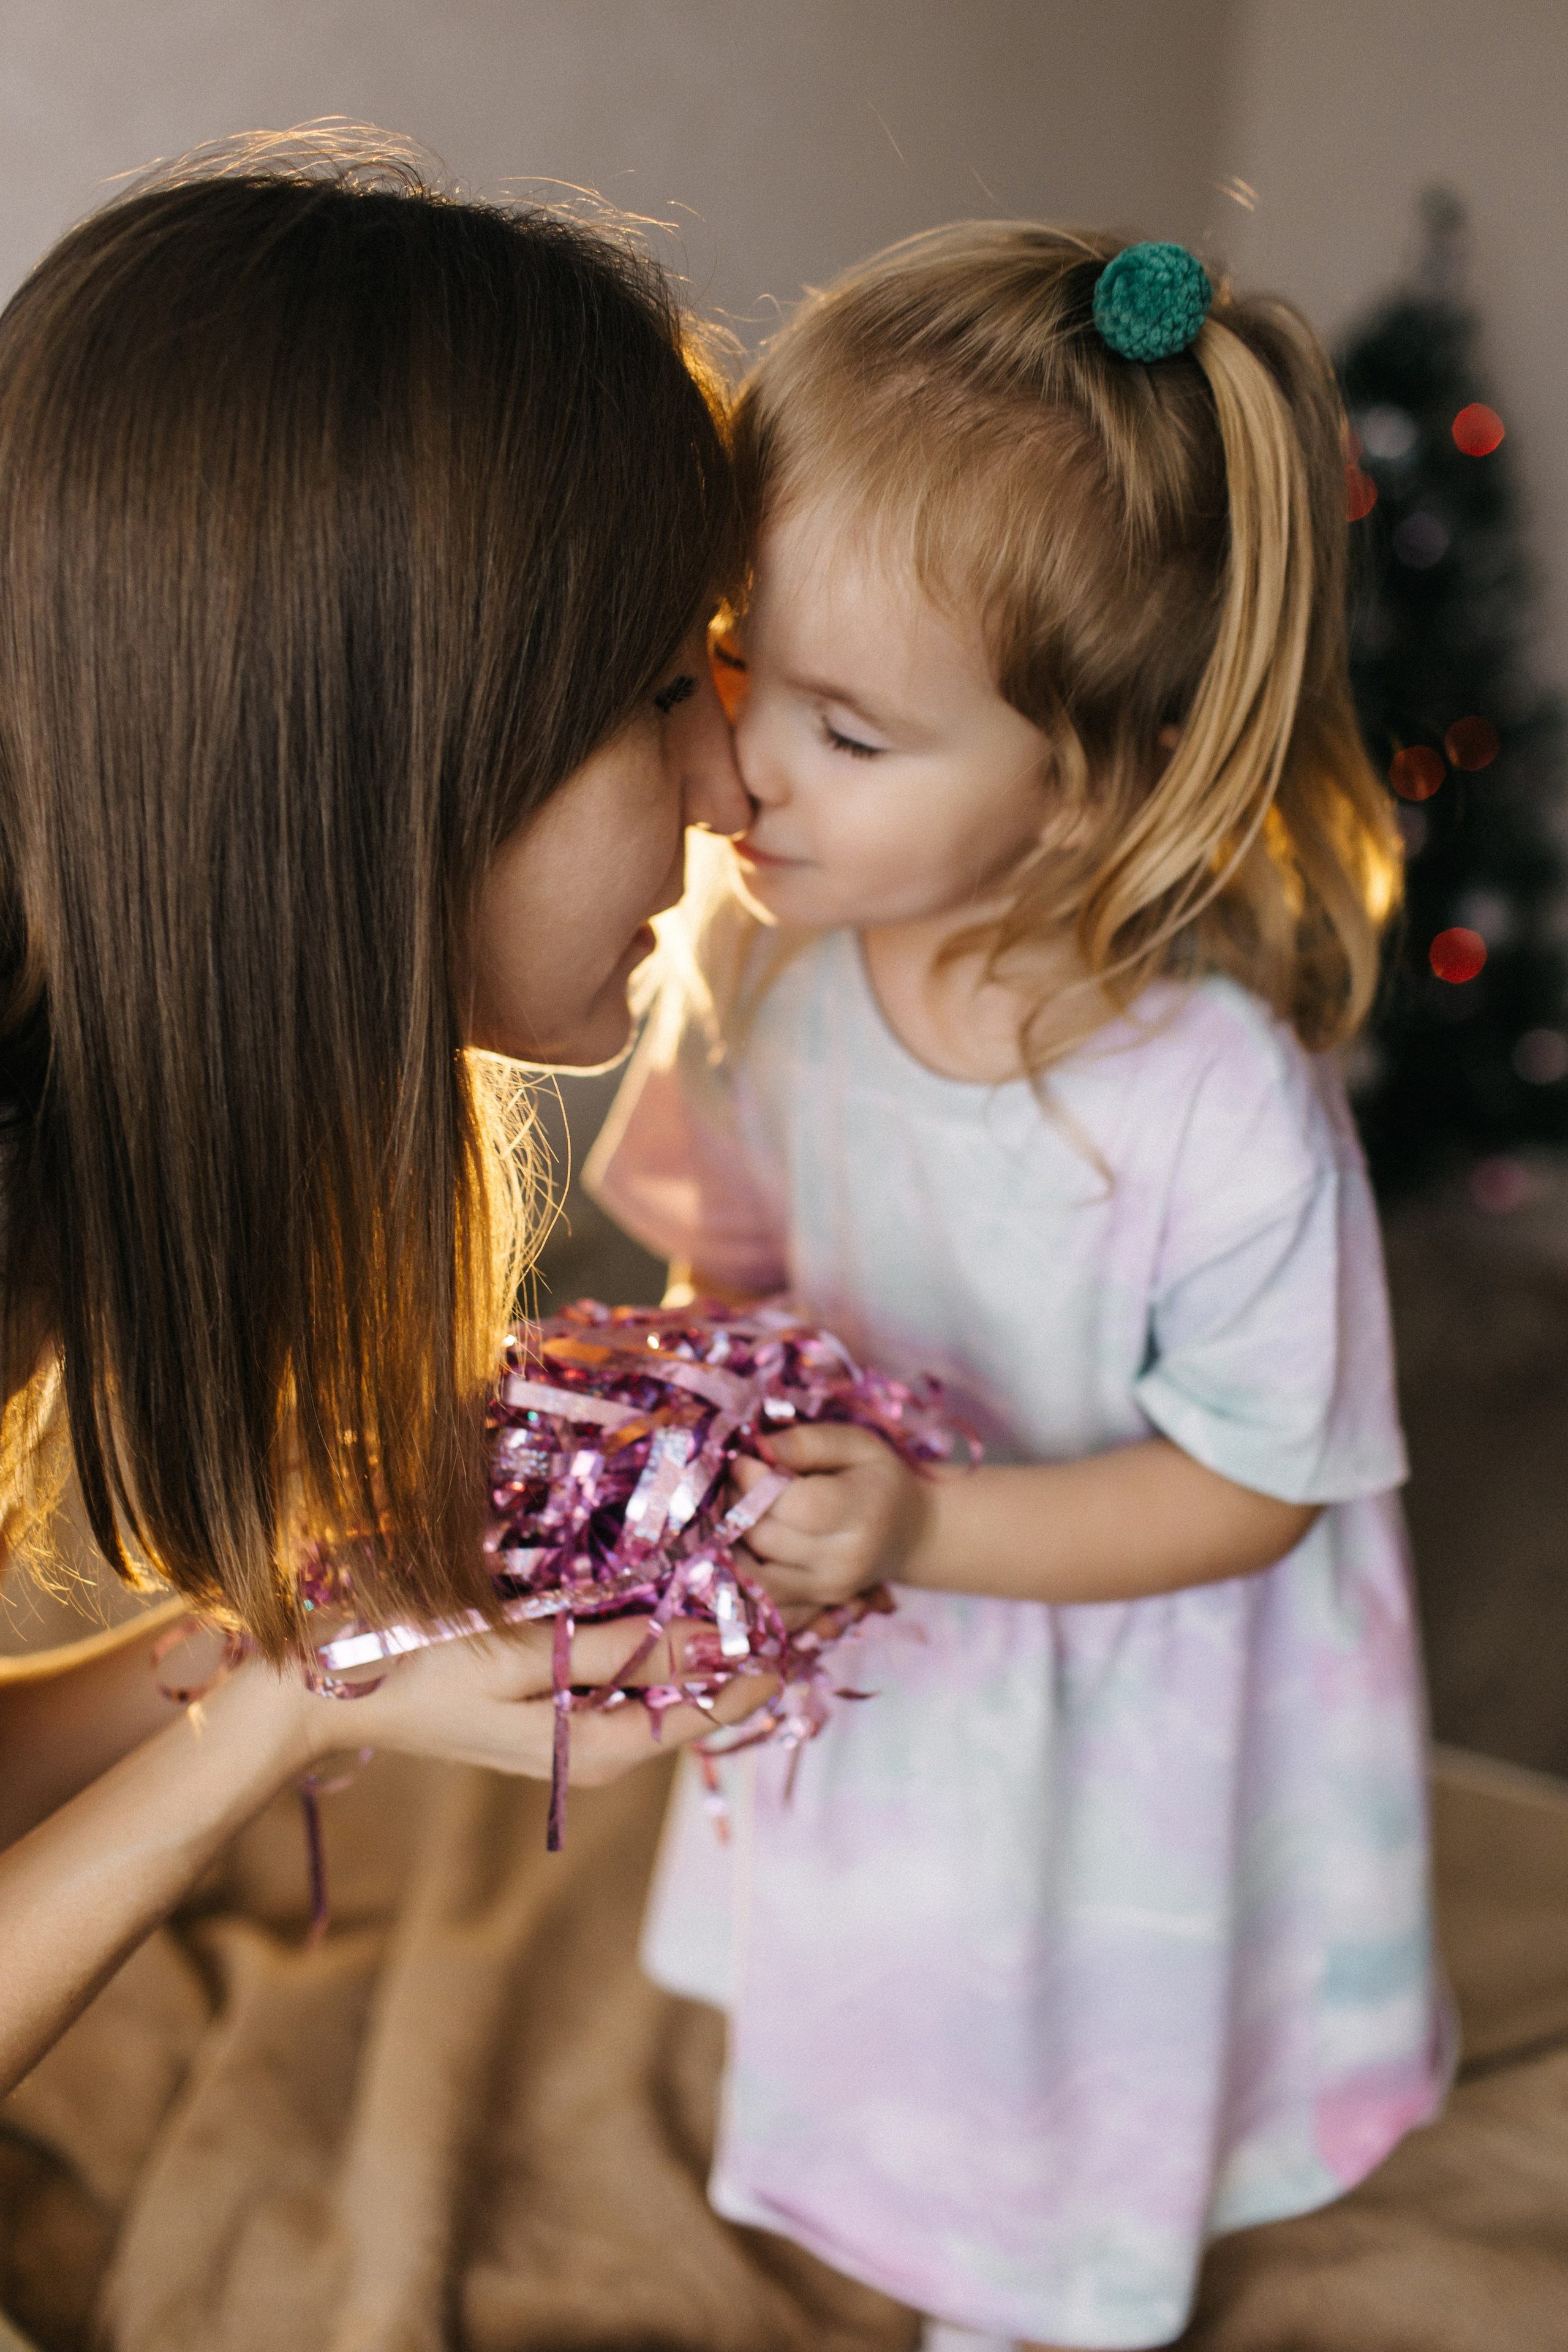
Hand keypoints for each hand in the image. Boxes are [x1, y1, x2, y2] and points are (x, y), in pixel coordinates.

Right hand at [284, 1615, 776, 1790]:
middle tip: (791, 1579)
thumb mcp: (525, 1655)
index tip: (812, 1611)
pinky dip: (654, 1629)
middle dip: (740, 1643)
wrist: (322, 1691)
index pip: (710, 1710)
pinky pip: (623, 1668)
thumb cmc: (419, 1666)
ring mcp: (570, 1729)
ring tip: (748, 1570)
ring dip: (701, 1631)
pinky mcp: (549, 1701)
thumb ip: (618, 1649)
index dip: (764, 1662)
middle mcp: (595, 1751)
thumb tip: (710, 1642)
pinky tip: (672, 1582)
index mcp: (597, 1751)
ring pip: (661, 1680)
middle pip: (692, 1698)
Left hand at [732, 1423, 932, 1613]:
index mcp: (862, 1513)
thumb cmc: (879, 1480)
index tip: (740, 1459)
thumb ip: (809, 1442)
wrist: (911, 1535)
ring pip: (753, 1573)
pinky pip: (760, 1603)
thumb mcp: (857, 1444)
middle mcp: (844, 1560)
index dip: (756, 1481)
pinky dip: (739, 1579)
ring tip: (737, 1512)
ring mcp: (827, 1591)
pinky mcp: (812, 1608)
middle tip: (734, 1481)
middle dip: (738, 1505)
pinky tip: (740, 1549)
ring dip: (730, 1542)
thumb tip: (758, 1446)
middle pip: (766, 1537)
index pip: (795, 1504)